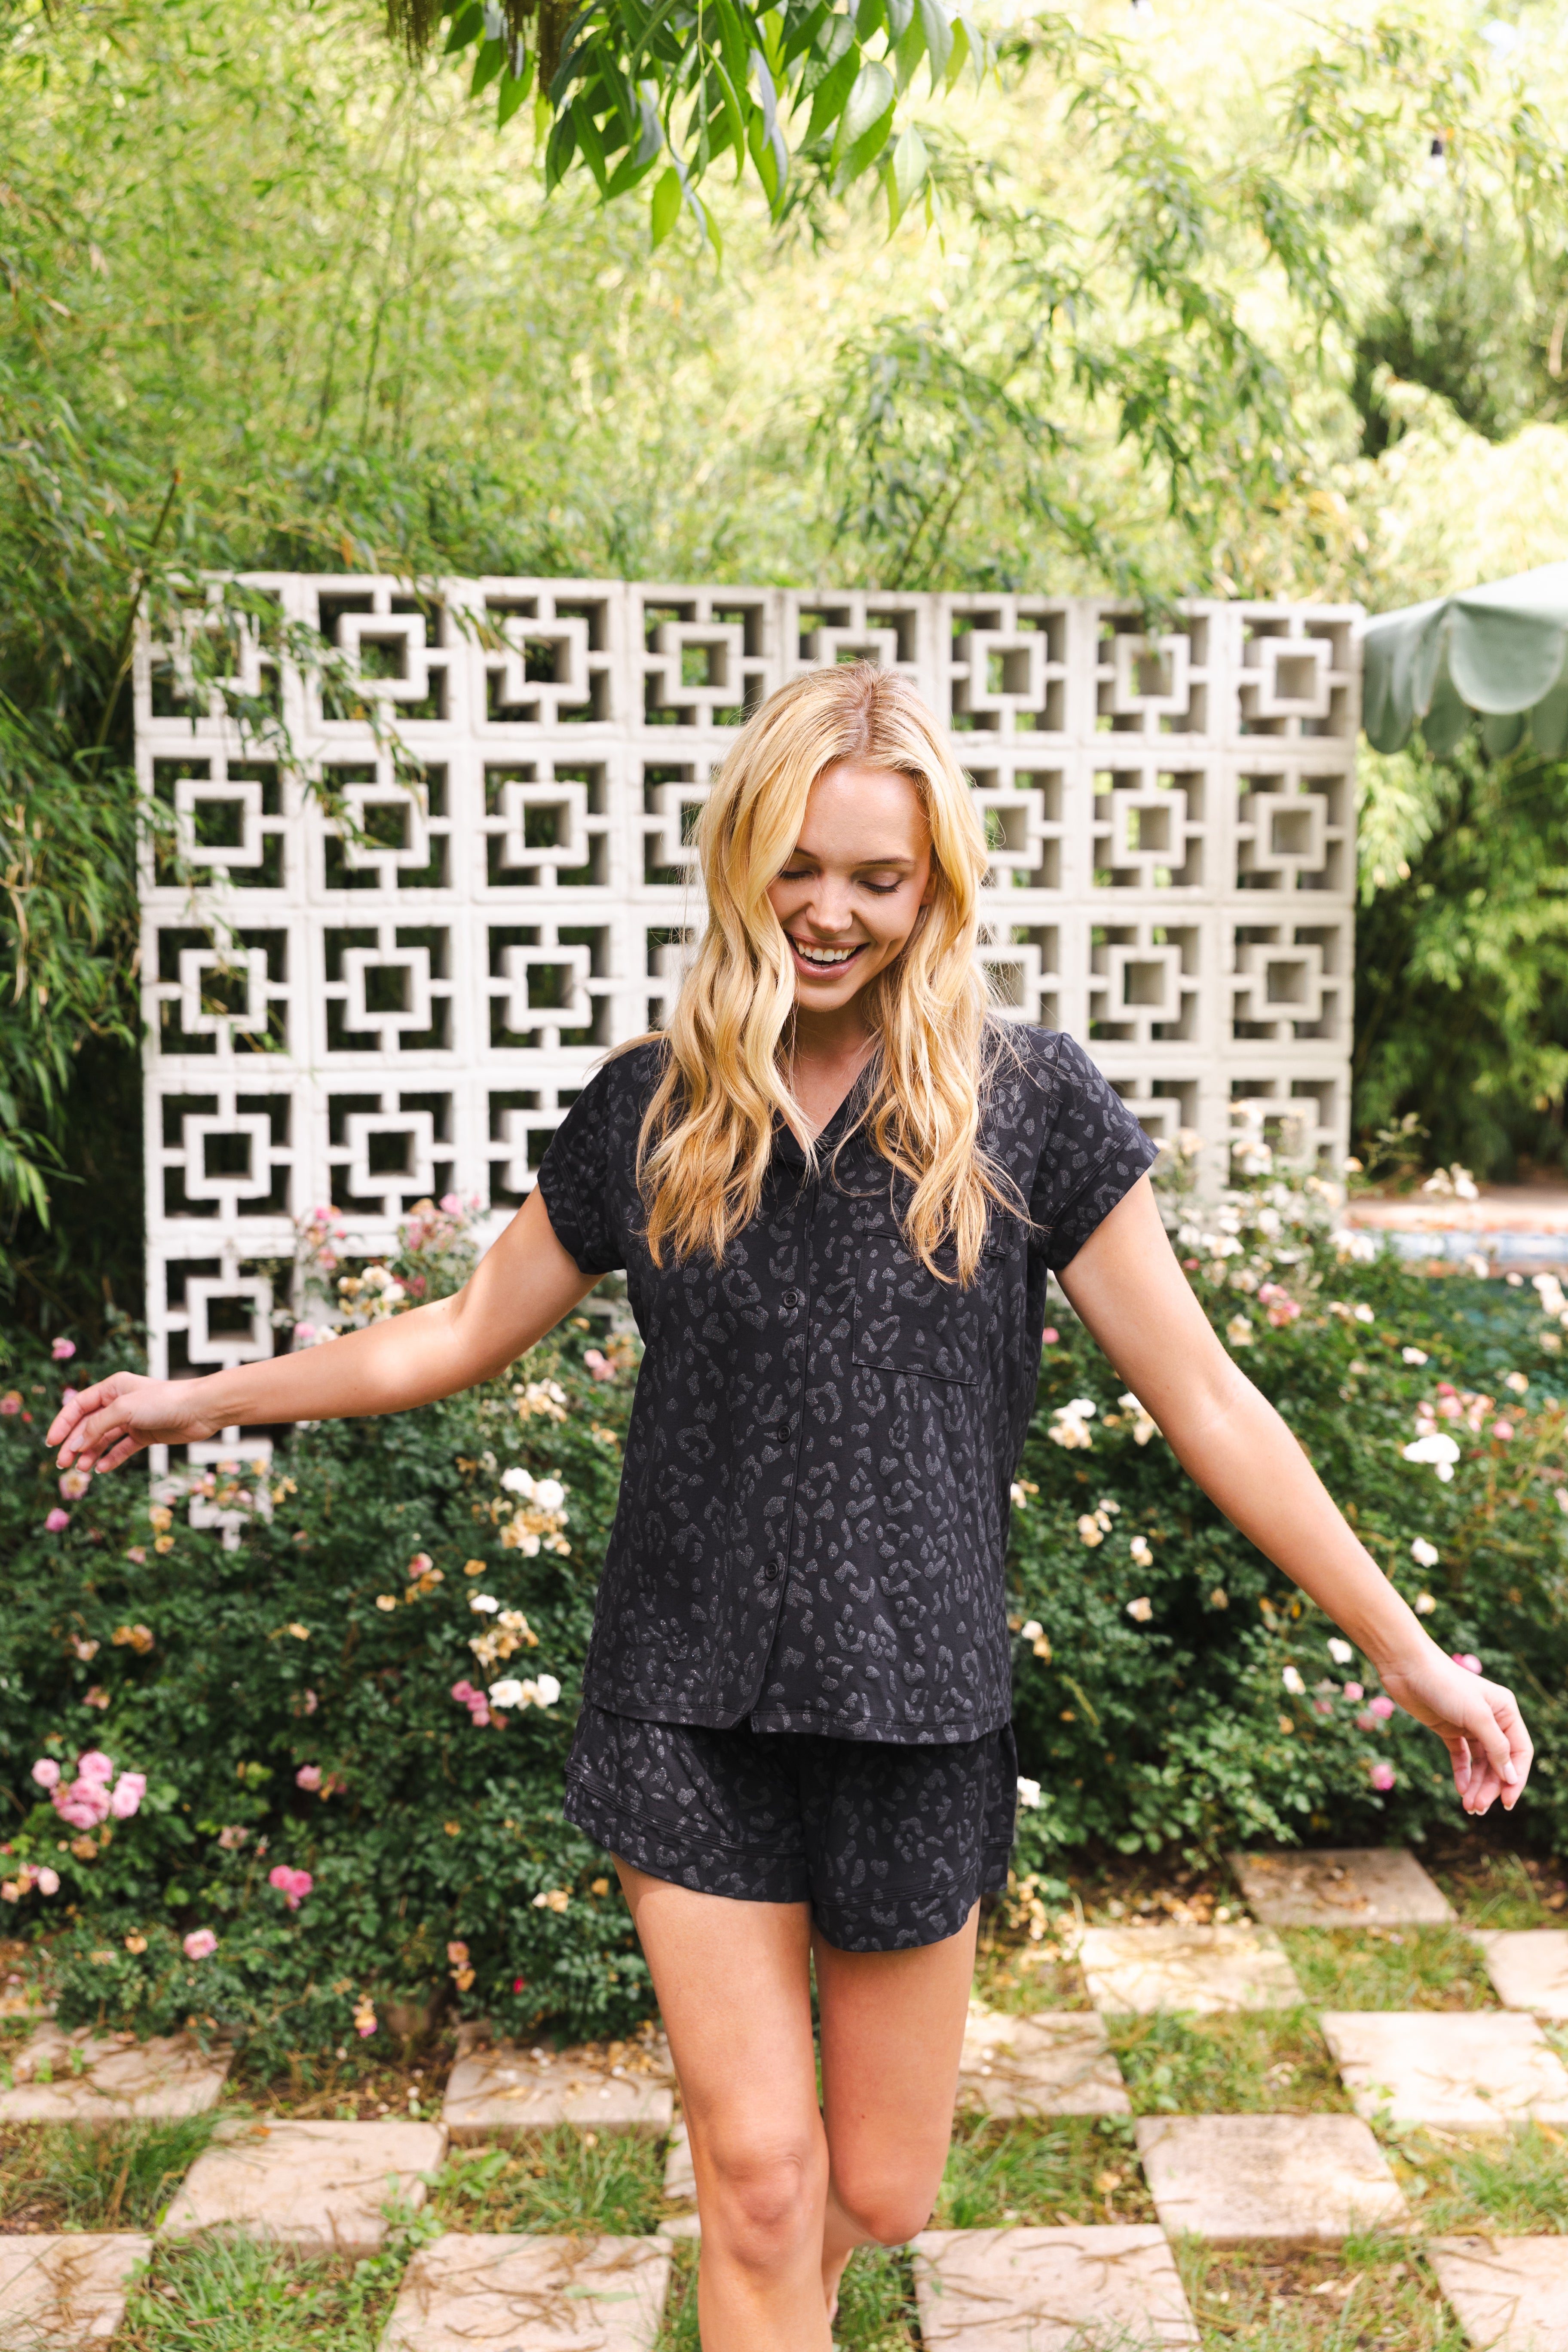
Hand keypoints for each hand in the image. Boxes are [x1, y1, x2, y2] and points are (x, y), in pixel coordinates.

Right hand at [47, 1373, 222, 1475]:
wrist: (201, 1410)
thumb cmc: (164, 1401)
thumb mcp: (124, 1410)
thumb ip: (97, 1426)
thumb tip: (76, 1444)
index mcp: (112, 1388)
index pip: (78, 1406)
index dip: (63, 1424)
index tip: (51, 1443)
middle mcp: (120, 1403)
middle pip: (88, 1425)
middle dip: (74, 1444)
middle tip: (62, 1464)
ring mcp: (133, 1420)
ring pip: (104, 1439)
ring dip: (91, 1454)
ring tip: (82, 1470)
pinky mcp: (146, 1435)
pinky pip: (122, 1448)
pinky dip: (111, 1458)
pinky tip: (102, 1469)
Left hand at [1378, 1646, 1532, 1815]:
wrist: (1407, 1667)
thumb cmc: (1444, 1684)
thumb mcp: (1476, 1715)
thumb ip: (1495, 1746)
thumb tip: (1510, 1777)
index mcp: (1506, 1712)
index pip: (1519, 1752)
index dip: (1515, 1779)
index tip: (1507, 1802)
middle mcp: (1491, 1720)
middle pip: (1498, 1762)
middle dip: (1490, 1787)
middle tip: (1478, 1808)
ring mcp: (1469, 1725)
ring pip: (1480, 1763)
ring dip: (1476, 1785)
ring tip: (1469, 1806)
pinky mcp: (1449, 1729)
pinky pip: (1461, 1757)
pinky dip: (1462, 1773)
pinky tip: (1460, 1790)